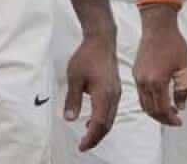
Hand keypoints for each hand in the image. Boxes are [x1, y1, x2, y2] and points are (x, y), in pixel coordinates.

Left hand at [64, 32, 119, 150]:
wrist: (101, 40)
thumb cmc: (88, 56)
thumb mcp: (74, 78)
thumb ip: (72, 100)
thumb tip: (70, 118)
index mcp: (104, 95)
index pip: (98, 123)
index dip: (90, 138)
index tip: (81, 146)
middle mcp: (113, 96)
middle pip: (107, 124)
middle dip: (96, 138)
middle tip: (84, 146)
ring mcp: (116, 92)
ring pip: (110, 118)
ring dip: (100, 130)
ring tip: (87, 136)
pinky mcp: (115, 88)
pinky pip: (111, 110)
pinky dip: (103, 120)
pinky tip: (92, 120)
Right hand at [134, 6, 186, 126]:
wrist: (158, 28)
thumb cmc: (173, 44)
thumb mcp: (185, 68)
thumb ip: (183, 90)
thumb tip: (181, 106)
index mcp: (157, 81)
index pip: (162, 109)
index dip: (171, 118)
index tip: (179, 121)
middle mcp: (144, 82)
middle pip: (151, 110)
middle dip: (163, 118)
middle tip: (174, 119)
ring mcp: (138, 78)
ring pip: (144, 103)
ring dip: (155, 111)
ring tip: (169, 111)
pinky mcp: (136, 73)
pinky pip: (141, 94)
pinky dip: (149, 102)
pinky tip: (160, 99)